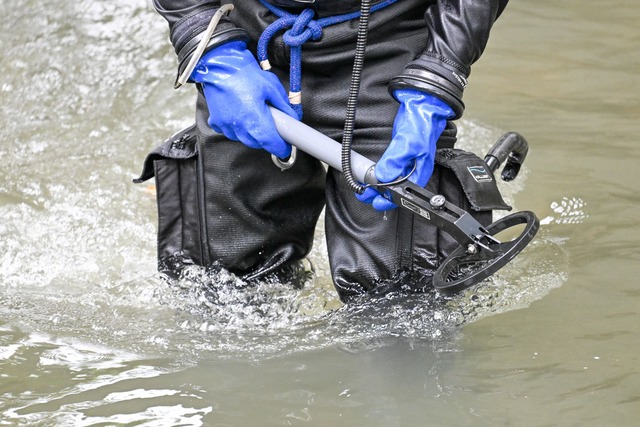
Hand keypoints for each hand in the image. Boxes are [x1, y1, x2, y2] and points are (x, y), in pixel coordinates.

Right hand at [190, 41, 297, 158]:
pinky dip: (237, 128)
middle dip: (267, 139)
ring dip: (252, 134)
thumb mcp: (271, 85)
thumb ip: (283, 105)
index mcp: (254, 119)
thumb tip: (292, 118)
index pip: (271, 143)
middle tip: (273, 128)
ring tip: (255, 116)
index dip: (280, 148)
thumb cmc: (243, 73)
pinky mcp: (216, 121)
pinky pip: (230, 132)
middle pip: (258, 143)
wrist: (218, 64)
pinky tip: (240, 115)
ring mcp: (226, 125)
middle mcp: (239, 126)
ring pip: (243, 139)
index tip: (285, 148)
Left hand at [356, 89, 453, 210]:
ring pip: (390, 180)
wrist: (421, 106)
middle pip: (395, 189)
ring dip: (377, 185)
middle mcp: (413, 171)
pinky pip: (388, 169)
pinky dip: (379, 174)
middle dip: (380, 195)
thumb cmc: (421, 124)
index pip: (404, 193)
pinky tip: (371, 175)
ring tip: (363, 187)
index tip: (375, 201)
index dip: (389, 200)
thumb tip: (382, 177)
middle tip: (364, 195)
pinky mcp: (399, 155)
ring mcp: (406, 163)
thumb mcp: (407, 144)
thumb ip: (394, 162)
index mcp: (420, 172)